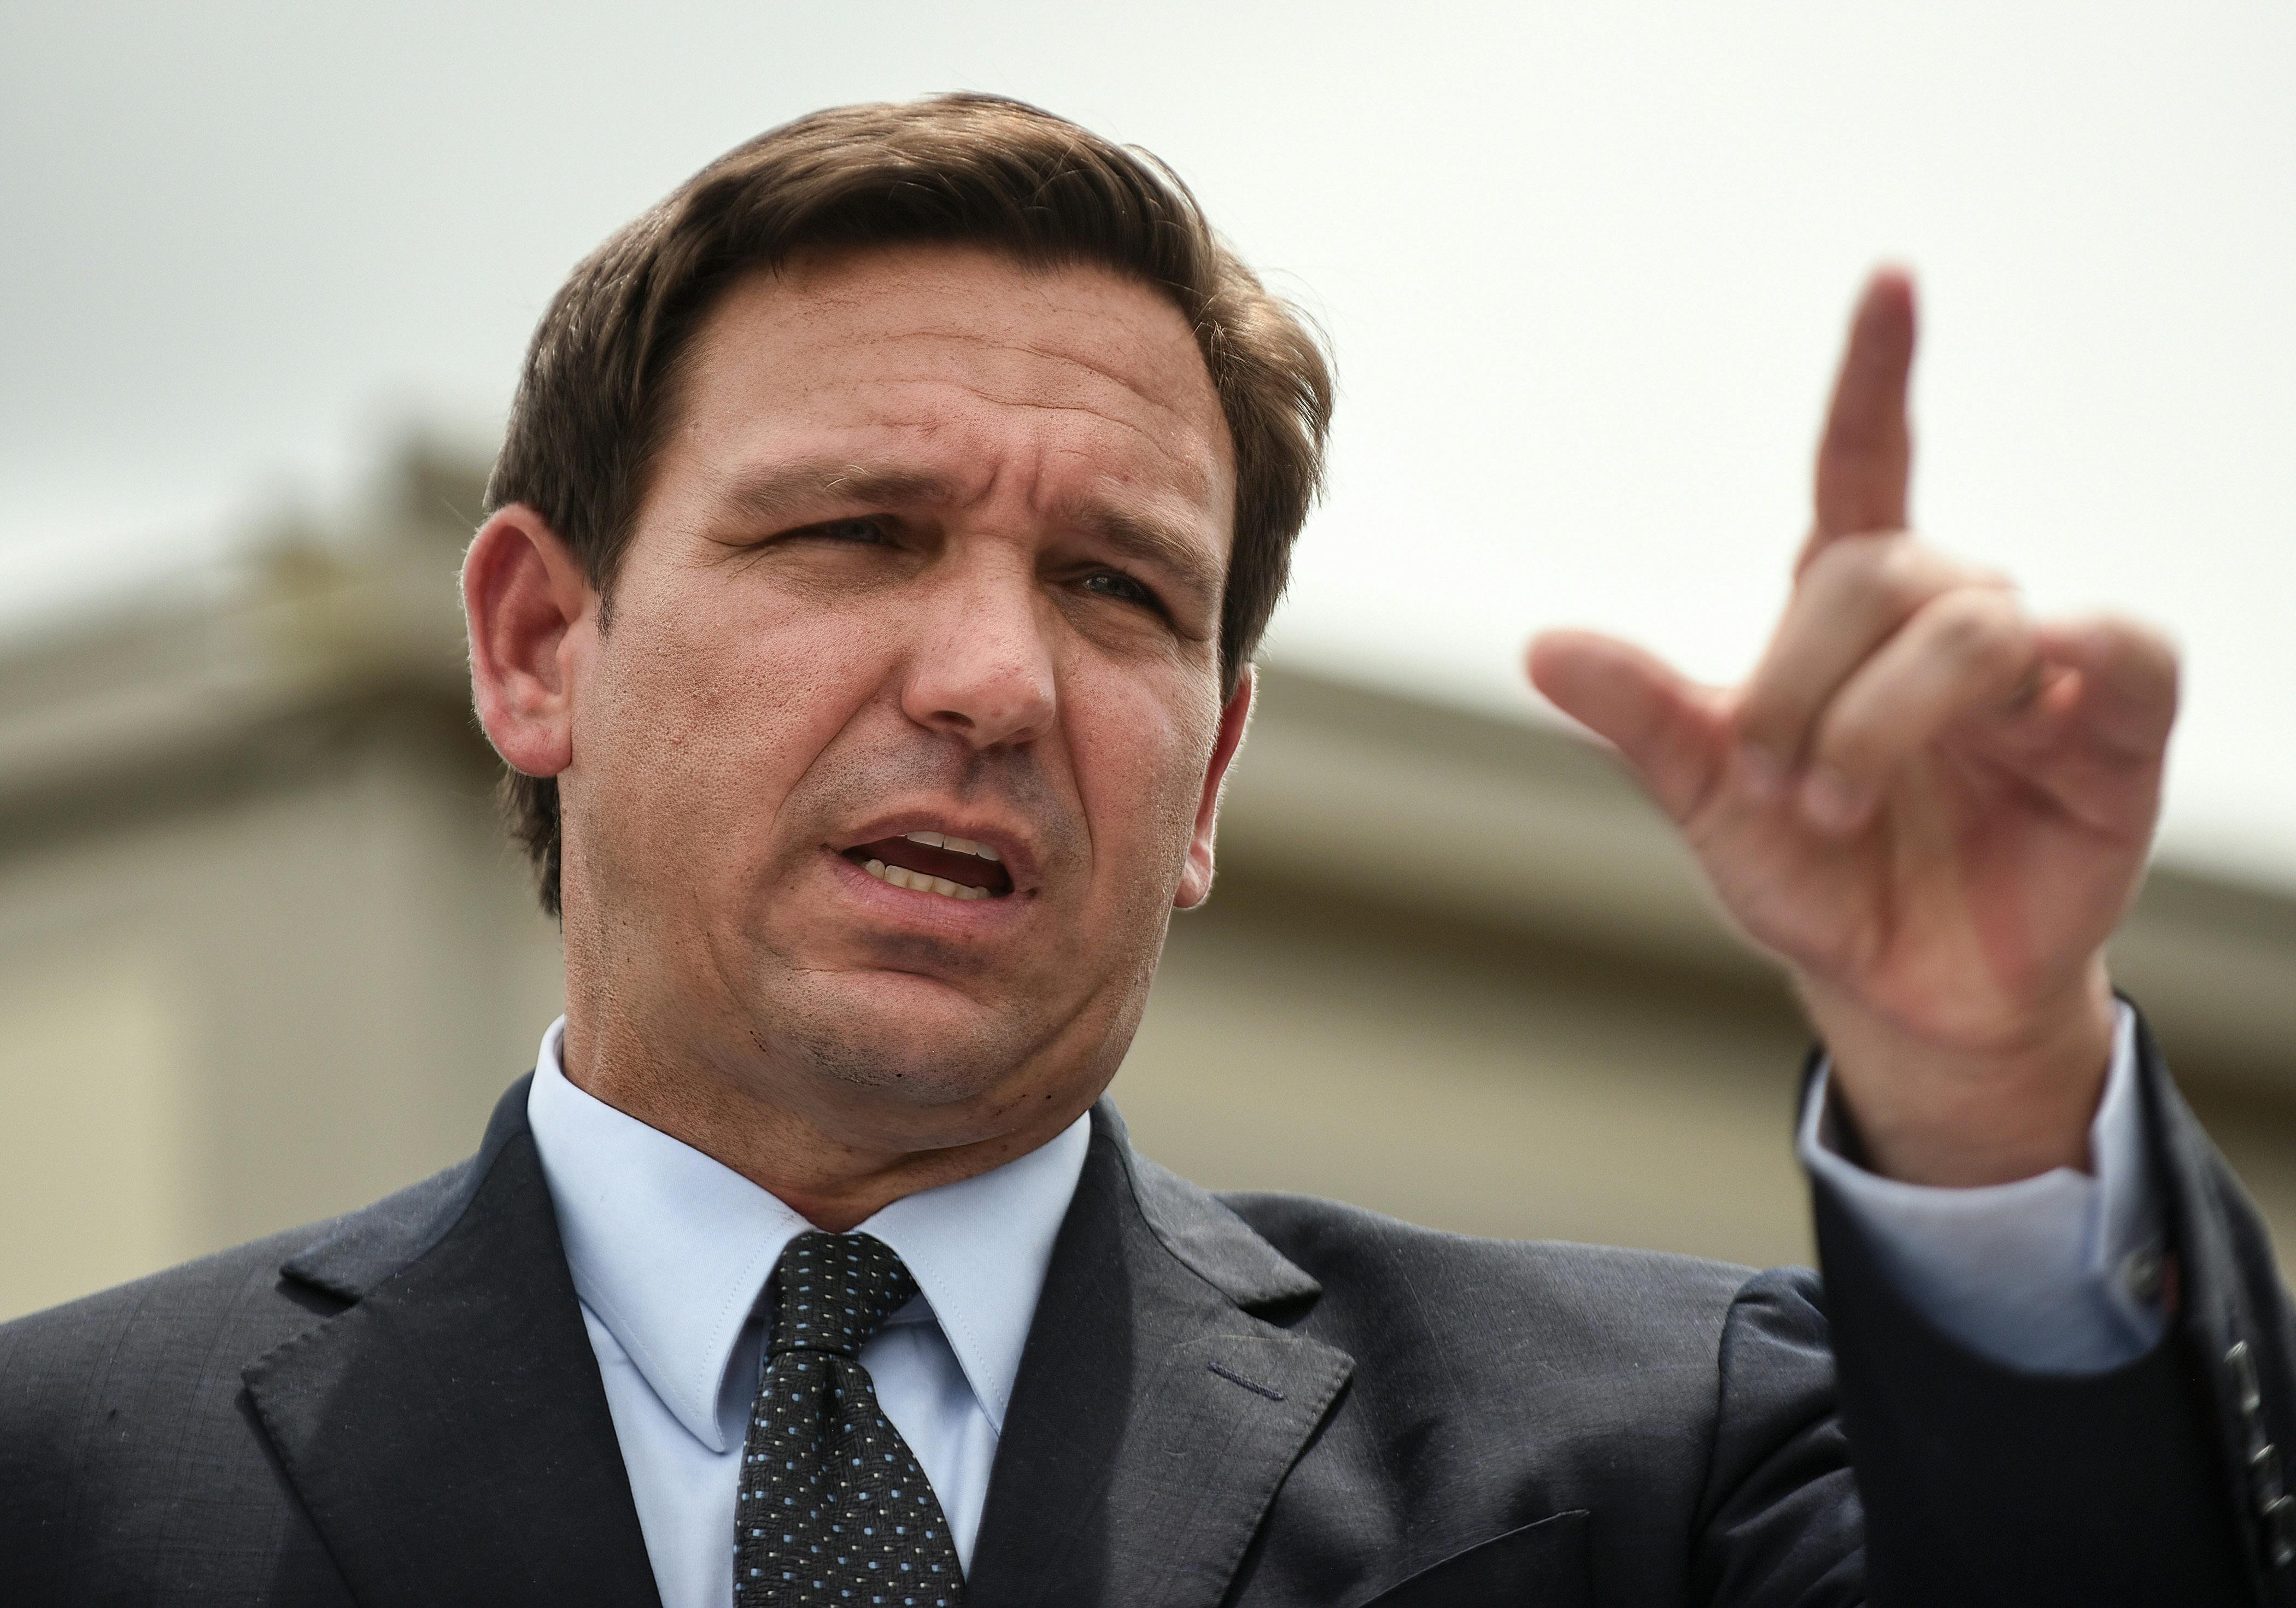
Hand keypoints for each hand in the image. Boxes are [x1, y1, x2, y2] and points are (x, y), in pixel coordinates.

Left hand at [1528, 271, 2176, 1186]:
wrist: (1898, 989)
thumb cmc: (1815, 876)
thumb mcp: (1711, 800)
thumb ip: (1644, 716)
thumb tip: (1540, 645)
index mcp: (1847, 612)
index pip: (1866, 462)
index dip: (1876, 376)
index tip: (1890, 279)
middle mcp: (1947, 615)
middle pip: (1880, 567)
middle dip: (1807, 680)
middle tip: (1784, 782)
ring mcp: (2039, 668)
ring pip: (1972, 614)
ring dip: (1885, 711)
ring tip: (1841, 799)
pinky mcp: (2114, 729)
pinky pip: (2118, 648)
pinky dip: (2060, 671)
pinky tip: (2019, 726)